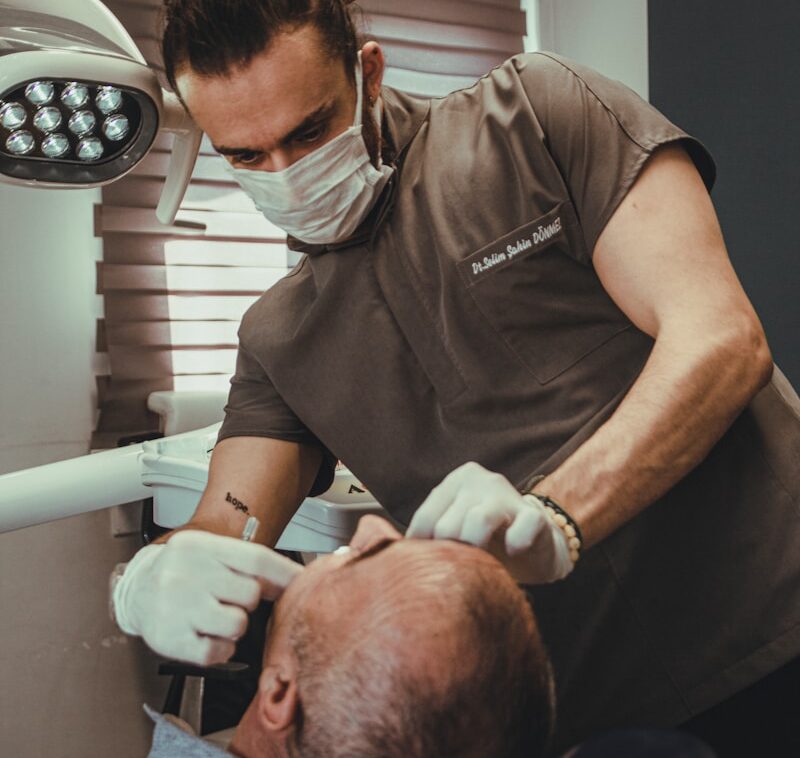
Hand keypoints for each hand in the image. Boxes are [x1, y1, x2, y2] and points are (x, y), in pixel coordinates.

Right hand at [112, 530, 302, 663]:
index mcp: (199, 546)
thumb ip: (248, 562)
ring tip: (215, 616)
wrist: (136, 589)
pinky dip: (219, 649)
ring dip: (234, 626)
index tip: (303, 583)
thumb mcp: (211, 553)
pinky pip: (217, 652)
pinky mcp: (169, 640)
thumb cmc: (183, 571)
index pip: (254, 558)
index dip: (284, 573)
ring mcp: (174, 607)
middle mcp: (183, 573)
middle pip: (250, 593)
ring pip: (237, 624)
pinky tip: (206, 634)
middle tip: (229, 599)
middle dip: (247, 601)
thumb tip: (295, 578)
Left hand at [406, 462, 573, 583]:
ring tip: (480, 565)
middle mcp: (479, 481)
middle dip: (449, 554)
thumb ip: (429, 536)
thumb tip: (387, 554)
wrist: (536, 545)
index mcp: (455, 482)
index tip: (428, 570)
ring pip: (479, 520)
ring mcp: (507, 495)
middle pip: (448, 524)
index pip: (425, 518)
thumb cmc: (487, 540)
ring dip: (474, 549)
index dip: (423, 550)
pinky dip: (516, 542)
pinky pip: (524, 527)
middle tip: (457, 573)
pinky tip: (512, 552)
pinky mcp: (534, 515)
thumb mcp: (455, 531)